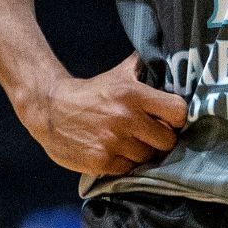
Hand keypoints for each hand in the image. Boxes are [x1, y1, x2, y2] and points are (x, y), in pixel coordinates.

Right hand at [20, 54, 186, 176]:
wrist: (50, 108)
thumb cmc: (91, 92)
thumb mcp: (118, 74)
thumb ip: (144, 68)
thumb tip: (171, 57)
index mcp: (133, 94)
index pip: (177, 112)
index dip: (176, 119)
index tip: (169, 120)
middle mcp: (126, 118)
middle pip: (167, 141)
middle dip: (161, 139)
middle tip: (151, 135)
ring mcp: (113, 142)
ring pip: (148, 157)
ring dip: (142, 153)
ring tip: (131, 143)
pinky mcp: (101, 162)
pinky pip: (129, 169)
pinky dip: (126, 163)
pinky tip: (116, 152)